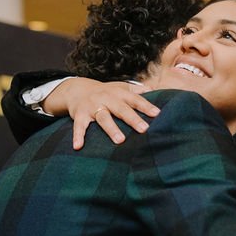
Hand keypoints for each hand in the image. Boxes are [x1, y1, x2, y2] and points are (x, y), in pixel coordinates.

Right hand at [42, 78, 159, 149]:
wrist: (77, 89)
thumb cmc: (106, 92)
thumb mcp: (120, 88)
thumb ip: (136, 90)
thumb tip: (154, 88)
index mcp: (118, 93)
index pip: (134, 99)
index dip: (146, 106)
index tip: (157, 114)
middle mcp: (106, 98)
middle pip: (121, 109)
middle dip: (132, 119)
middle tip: (144, 129)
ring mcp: (92, 106)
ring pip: (103, 117)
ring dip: (111, 129)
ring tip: (120, 140)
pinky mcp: (80, 115)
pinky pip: (79, 126)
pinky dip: (78, 136)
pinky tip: (78, 146)